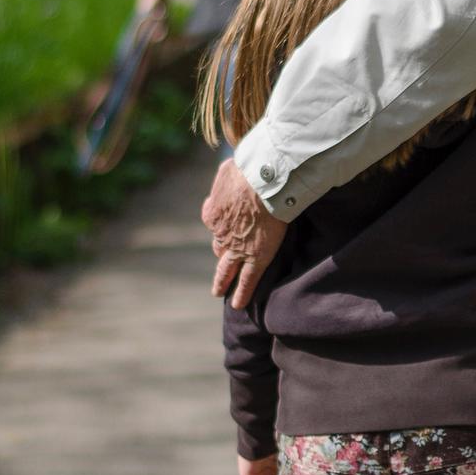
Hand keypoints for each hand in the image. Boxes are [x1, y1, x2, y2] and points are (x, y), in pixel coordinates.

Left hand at [202, 159, 288, 306]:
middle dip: (220, 259)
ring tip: (222, 292)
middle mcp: (220, 234)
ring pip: (227, 269)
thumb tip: (227, 173)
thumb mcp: (227, 169)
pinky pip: (246, 280)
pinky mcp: (255, 257)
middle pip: (219, 249)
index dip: (222, 228)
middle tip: (220, 269)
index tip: (228, 228)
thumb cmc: (248, 169)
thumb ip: (225, 177)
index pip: (215, 225)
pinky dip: (242, 294)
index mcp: (212, 213)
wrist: (263, 181)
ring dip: (223, 281)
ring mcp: (236, 248)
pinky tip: (239, 304)